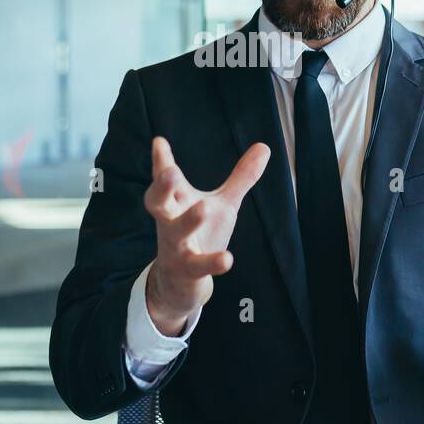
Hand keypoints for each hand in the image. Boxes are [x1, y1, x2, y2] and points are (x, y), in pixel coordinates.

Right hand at [143, 136, 269, 336]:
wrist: (181, 281)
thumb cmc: (201, 233)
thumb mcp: (223, 204)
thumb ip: (241, 177)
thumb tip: (264, 146)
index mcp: (176, 200)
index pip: (165, 177)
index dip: (161, 160)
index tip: (159, 142)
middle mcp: (170, 220)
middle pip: (158, 201)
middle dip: (161, 187)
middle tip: (168, 172)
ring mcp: (176, 245)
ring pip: (176, 232)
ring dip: (187, 221)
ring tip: (203, 207)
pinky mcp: (187, 269)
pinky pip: (198, 265)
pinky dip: (211, 263)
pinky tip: (227, 259)